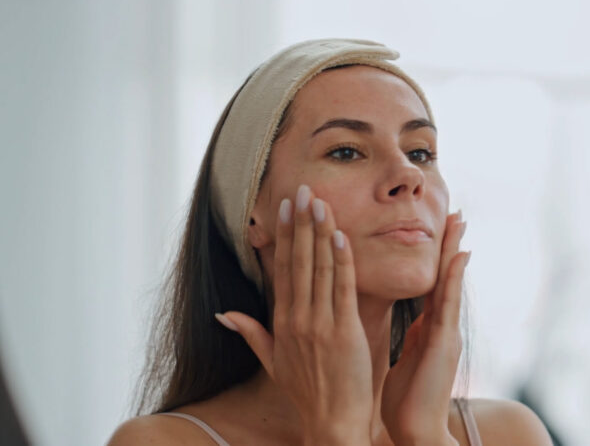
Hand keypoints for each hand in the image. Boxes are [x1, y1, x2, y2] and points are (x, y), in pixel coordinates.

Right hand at [217, 184, 372, 444]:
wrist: (331, 423)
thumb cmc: (307, 392)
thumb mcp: (272, 362)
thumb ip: (251, 333)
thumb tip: (223, 314)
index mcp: (281, 322)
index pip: (282, 269)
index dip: (283, 236)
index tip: (285, 207)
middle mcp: (297, 319)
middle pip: (297, 262)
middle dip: (300, 223)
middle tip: (302, 189)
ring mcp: (319, 324)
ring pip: (318, 269)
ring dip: (319, 232)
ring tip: (320, 201)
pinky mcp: (343, 332)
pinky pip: (341, 289)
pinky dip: (341, 261)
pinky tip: (339, 235)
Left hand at [381, 211, 469, 444]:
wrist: (415, 432)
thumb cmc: (407, 400)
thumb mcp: (408, 357)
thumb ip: (413, 336)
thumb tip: (412, 319)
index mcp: (429, 329)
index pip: (432, 283)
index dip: (436, 256)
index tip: (439, 228)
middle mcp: (442, 326)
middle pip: (445, 276)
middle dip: (451, 244)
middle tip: (457, 211)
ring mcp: (446, 334)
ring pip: (451, 283)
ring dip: (455, 251)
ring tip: (460, 221)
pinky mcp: (444, 344)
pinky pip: (448, 306)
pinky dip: (455, 279)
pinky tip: (460, 257)